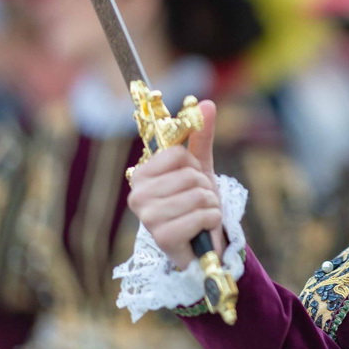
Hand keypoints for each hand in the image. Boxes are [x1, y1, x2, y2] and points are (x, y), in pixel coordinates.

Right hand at [127, 99, 225, 268]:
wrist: (202, 244)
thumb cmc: (196, 204)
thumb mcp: (200, 167)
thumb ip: (200, 135)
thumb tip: (205, 103)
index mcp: (141, 174)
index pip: (177, 154)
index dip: (194, 166)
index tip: (191, 180)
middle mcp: (137, 195)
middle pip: (189, 175)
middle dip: (205, 188)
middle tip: (198, 202)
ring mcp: (147, 218)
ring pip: (197, 194)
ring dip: (210, 205)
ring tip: (201, 214)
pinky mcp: (162, 237)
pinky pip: (201, 215)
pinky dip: (211, 220)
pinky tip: (202, 229)